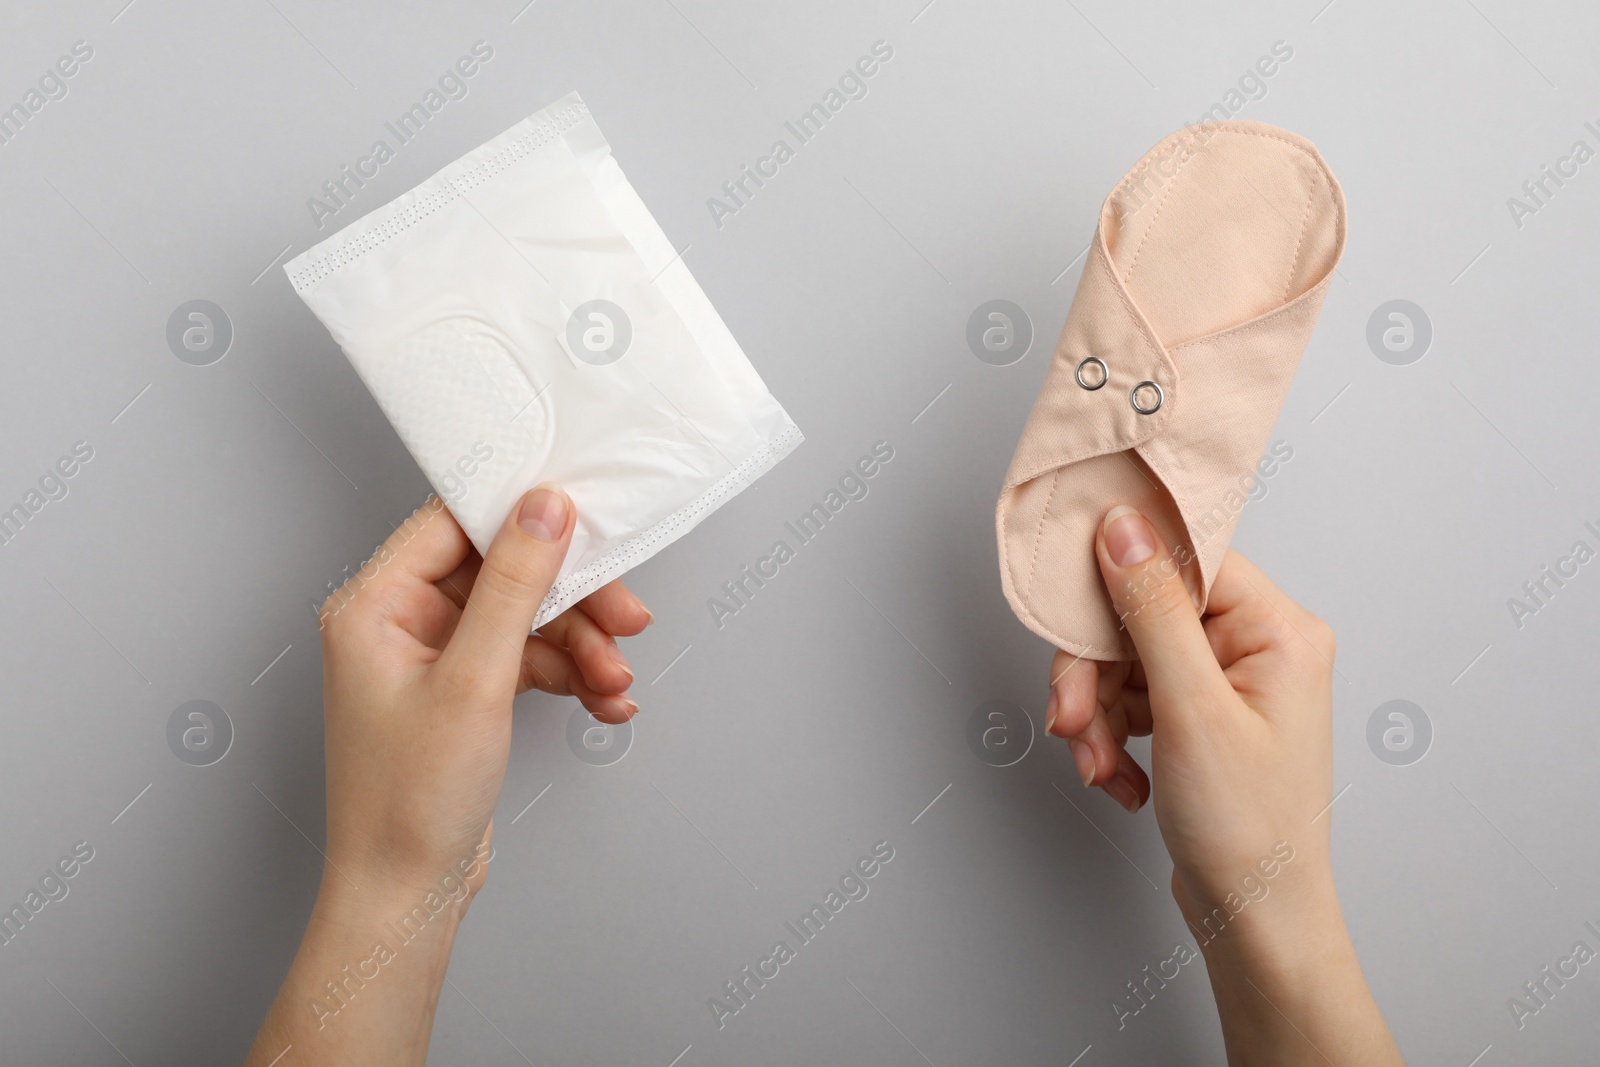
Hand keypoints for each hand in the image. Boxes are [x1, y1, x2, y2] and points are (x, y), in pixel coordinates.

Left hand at [246, 485, 649, 1066]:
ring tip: (615, 680)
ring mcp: (431, 658)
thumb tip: (544, 510)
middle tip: (624, 616)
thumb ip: (514, 586)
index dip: (521, 517)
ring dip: (579, 645)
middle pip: (501, 572)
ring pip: (523, 619)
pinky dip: (568, 675)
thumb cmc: (409, 803)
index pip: (453, 522)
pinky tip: (603, 701)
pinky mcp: (461, 691)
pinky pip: (526, 658)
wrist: (406, 895)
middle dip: (569, 599)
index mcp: (373, 604)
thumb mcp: (475, 681)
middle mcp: (397, 622)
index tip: (581, 520)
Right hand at [1045, 505, 1335, 921]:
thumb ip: (1152, 609)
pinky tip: (1117, 776)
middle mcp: (1258, 647)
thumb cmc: (1248, 830)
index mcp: (1278, 630)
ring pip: (1127, 660)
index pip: (1185, 559)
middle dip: (1096, 672)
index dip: (1119, 579)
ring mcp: (1227, 684)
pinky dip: (1112, 735)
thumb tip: (1124, 526)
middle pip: (1143, 614)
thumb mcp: (1190, 709)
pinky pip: (1133, 697)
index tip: (1071, 603)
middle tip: (1071, 717)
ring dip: (1097, 712)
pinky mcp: (1200, 717)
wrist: (1255, 920)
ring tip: (1095, 762)